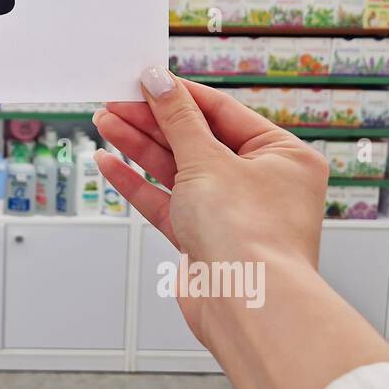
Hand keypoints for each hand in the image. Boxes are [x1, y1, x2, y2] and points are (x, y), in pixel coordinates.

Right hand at [93, 66, 328, 347]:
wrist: (247, 308)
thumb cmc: (251, 238)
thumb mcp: (208, 161)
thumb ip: (177, 119)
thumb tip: (159, 82)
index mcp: (283, 156)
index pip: (222, 112)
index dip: (179, 95)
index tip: (144, 80)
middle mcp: (261, 183)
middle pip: (196, 139)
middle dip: (152, 121)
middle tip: (115, 102)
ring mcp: (231, 212)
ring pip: (178, 169)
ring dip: (140, 146)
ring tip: (105, 122)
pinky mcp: (203, 238)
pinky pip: (167, 201)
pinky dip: (139, 183)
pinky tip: (112, 163)